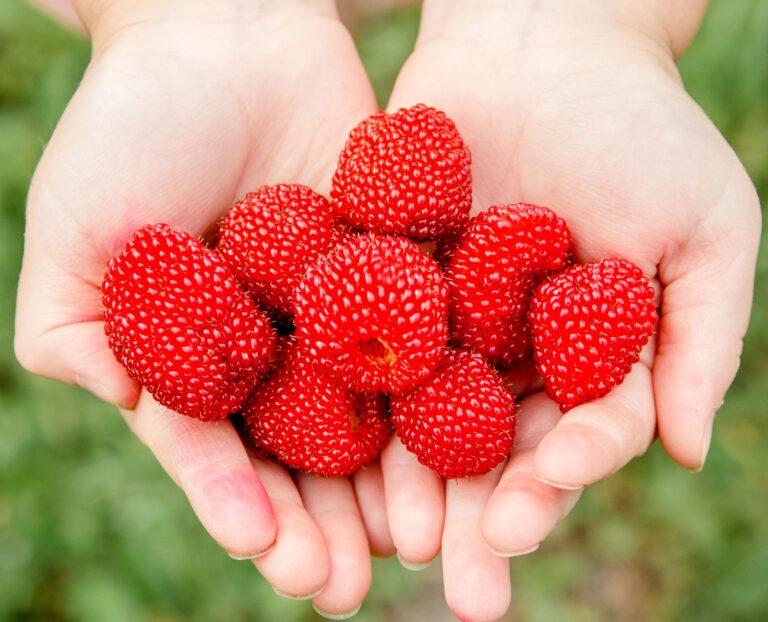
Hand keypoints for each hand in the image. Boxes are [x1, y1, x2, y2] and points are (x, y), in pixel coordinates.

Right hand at [14, 1, 390, 613]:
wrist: (224, 31)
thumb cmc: (134, 124)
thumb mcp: (78, 237)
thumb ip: (82, 338)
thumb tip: (134, 414)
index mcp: (201, 355)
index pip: (224, 451)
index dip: (243, 506)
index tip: (272, 556)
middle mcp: (277, 345)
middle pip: (305, 452)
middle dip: (325, 519)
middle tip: (349, 584)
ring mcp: (344, 311)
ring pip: (373, 414)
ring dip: (391, 482)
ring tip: (415, 544)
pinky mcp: (401, 269)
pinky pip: (425, 338)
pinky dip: (442, 393)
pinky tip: (464, 447)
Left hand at [381, 1, 760, 618]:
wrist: (541, 41)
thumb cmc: (639, 126)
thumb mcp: (704, 230)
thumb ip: (698, 341)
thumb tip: (687, 453)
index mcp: (587, 353)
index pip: (579, 435)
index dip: (564, 475)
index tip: (541, 508)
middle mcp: (513, 351)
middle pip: (498, 448)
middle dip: (485, 514)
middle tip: (465, 585)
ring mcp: (446, 322)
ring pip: (428, 417)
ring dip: (415, 483)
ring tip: (399, 543)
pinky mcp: (388, 284)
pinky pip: (371, 348)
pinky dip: (357, 399)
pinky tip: (336, 452)